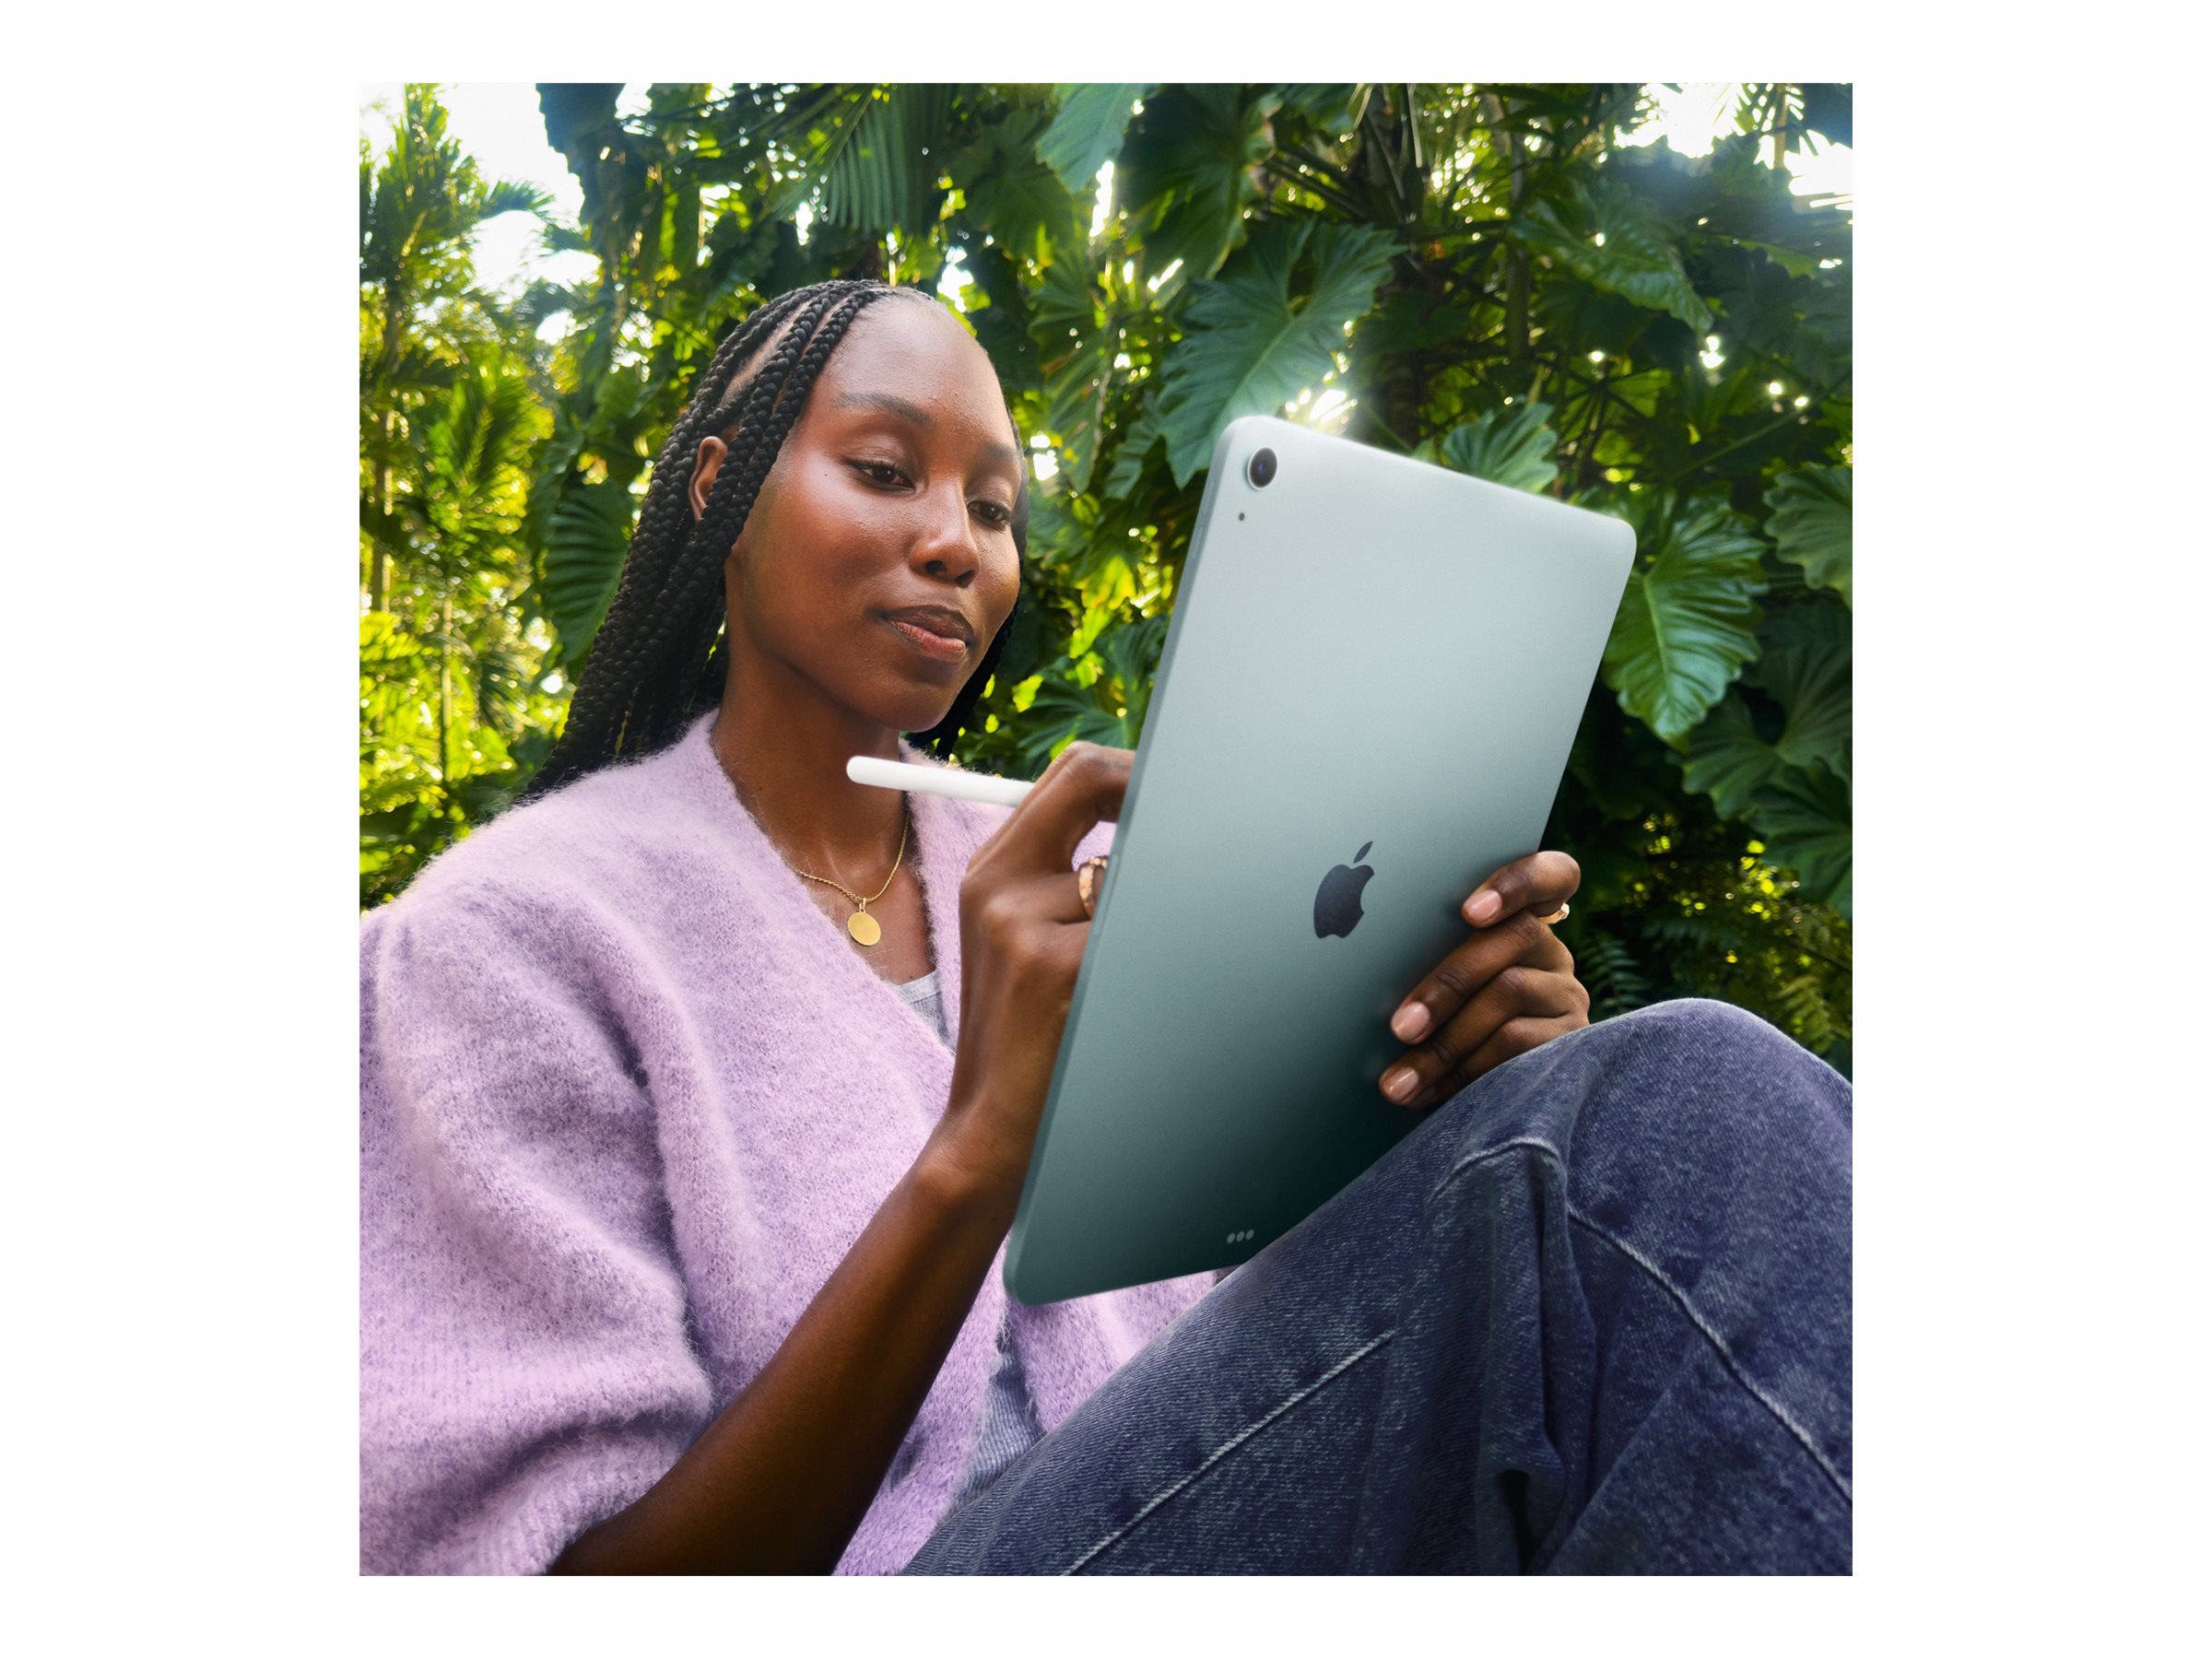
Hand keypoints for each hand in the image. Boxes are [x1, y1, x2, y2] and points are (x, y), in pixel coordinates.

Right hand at [930, 741, 1131, 1214]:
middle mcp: (999, 886)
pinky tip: (1138, 998)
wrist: (990, 1133)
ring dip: (1154, 909)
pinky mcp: (1059, 967)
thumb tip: (1151, 814)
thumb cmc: (1023, 1038)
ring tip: (1136, 968)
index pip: (1068, 773)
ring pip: (1131, 870)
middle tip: (1200, 828)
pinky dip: (1157, 954)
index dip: (1131, 769)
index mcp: (991, 873)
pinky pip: (1139, 926)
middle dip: (1154, 797)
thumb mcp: (1016, 944)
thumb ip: (1061, 875)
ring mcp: (1024, 924)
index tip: (1172, 787)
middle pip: (1093, 783)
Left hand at [1378, 850, 1589, 1109]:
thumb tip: (1361, 953)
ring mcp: (1565, 993)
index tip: (1471, 911)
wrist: (1488, 1107)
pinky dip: (1467, 1070)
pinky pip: (1521, 1044)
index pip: (1551, 875)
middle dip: (1447, 983)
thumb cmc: (1436, 1026)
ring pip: (1510, 991)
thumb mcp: (1434, 988)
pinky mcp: (1572, 1040)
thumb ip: (1422, 956)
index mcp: (1517, 920)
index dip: (1517, 882)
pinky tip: (1431, 1092)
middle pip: (1514, 936)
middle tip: (1399, 1028)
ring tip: (1400, 1080)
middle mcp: (1551, 951)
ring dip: (1447, 1040)